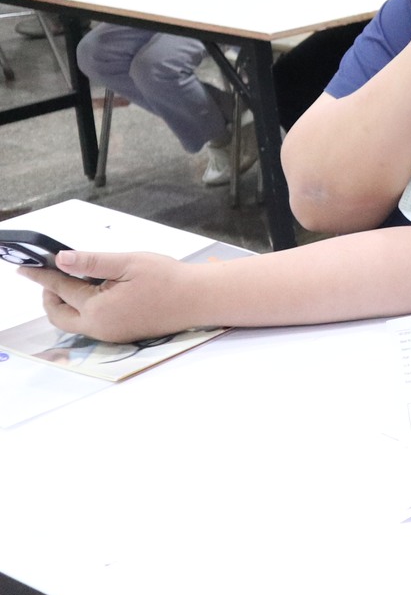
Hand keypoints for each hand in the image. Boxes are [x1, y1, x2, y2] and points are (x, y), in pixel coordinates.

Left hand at [20, 252, 198, 344]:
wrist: (200, 298)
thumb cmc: (169, 278)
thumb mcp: (128, 262)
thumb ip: (91, 261)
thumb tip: (61, 260)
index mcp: (98, 309)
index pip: (61, 289)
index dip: (43, 276)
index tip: (27, 269)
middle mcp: (100, 327)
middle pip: (59, 315)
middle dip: (50, 296)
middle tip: (51, 276)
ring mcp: (111, 334)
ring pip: (74, 322)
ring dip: (67, 303)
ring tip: (74, 281)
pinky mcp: (122, 334)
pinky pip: (91, 324)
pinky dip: (83, 309)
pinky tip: (96, 292)